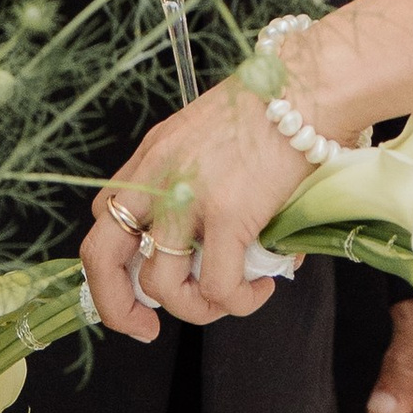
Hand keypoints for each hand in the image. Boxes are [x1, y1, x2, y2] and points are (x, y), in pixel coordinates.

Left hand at [81, 70, 308, 335]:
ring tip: (230, 299)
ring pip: (160, 286)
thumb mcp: (213, 134)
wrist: (311, 83)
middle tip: (144, 328)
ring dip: (194, 309)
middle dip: (114, 306)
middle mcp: (159, 177)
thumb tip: (221, 239)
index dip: (117, 261)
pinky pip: (219, 287)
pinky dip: (240, 302)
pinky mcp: (228, 215)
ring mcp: (189, 198)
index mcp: (153, 155)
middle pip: (101, 254)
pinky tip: (261, 288)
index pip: (106, 215)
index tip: (140, 284)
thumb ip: (200, 181)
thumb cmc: (278, 103)